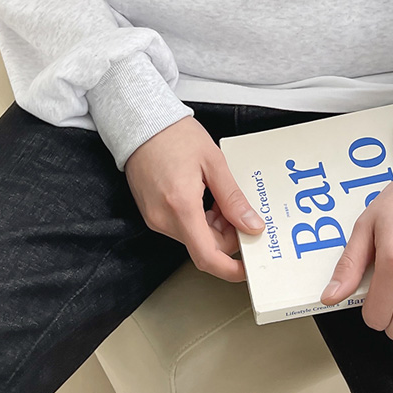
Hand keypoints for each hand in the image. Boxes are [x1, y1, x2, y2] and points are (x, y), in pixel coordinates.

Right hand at [124, 115, 264, 283]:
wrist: (141, 123)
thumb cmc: (174, 135)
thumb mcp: (214, 163)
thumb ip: (233, 199)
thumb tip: (251, 225)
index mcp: (181, 206)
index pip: (207, 256)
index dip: (230, 269)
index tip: (246, 268)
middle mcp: (164, 219)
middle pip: (204, 247)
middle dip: (227, 236)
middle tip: (238, 211)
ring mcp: (155, 219)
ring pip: (194, 239)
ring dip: (213, 227)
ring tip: (218, 197)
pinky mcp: (151, 214)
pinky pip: (181, 228)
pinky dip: (199, 220)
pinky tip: (204, 198)